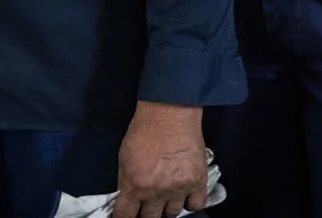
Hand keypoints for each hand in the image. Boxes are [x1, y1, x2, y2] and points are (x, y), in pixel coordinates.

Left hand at [113, 102, 206, 217]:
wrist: (170, 113)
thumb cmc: (146, 129)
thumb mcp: (124, 156)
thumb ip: (125, 181)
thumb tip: (125, 197)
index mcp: (136, 185)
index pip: (125, 215)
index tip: (126, 217)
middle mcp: (157, 192)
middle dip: (146, 214)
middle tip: (145, 207)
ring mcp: (179, 188)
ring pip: (172, 214)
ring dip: (166, 208)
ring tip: (164, 197)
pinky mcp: (197, 181)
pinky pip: (195, 205)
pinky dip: (189, 202)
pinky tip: (183, 195)